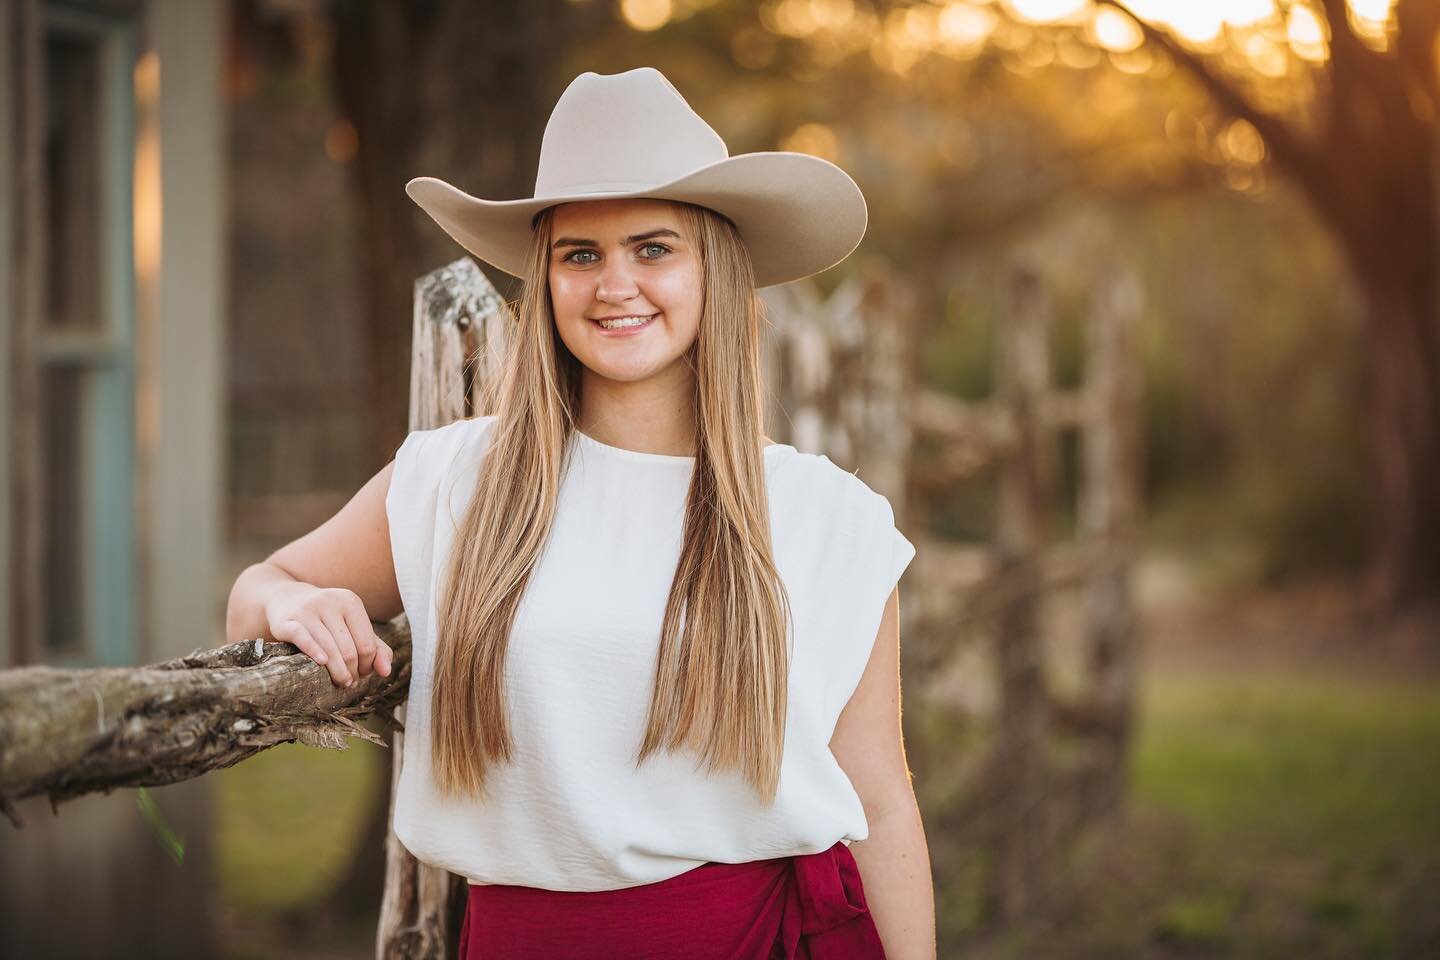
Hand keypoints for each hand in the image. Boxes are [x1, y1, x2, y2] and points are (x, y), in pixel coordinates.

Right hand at [265, 585, 393, 687]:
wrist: (287, 600)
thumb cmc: (328, 620)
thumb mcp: (354, 627)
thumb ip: (376, 648)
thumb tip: (386, 672)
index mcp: (350, 601)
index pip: (367, 644)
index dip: (367, 665)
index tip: (362, 674)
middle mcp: (330, 602)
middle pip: (349, 649)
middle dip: (352, 671)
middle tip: (350, 682)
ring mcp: (308, 610)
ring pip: (329, 648)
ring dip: (337, 671)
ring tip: (341, 682)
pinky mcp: (288, 621)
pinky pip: (303, 638)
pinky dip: (314, 652)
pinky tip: (322, 664)